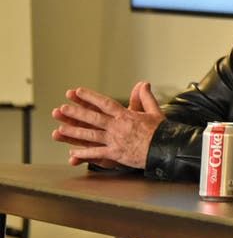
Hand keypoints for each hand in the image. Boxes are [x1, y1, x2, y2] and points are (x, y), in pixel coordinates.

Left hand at [50, 84, 164, 169]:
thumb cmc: (162, 132)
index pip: (105, 103)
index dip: (90, 97)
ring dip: (74, 132)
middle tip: (62, 109)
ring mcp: (115, 140)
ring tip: (60, 130)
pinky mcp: (116, 154)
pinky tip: (72, 154)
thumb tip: (143, 84)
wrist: (166, 149)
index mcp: (126, 115)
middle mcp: (117, 127)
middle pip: (93, 118)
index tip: (78, 92)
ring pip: (90, 135)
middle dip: (76, 113)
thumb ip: (146, 98)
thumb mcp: (155, 111)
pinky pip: (96, 153)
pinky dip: (84, 154)